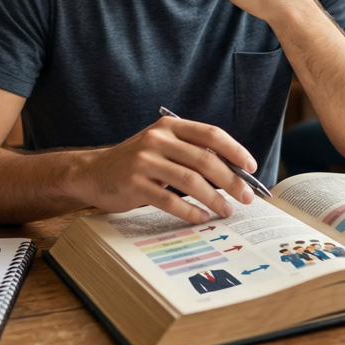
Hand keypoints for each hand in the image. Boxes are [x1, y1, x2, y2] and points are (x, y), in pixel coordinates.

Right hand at [68, 116, 256, 223]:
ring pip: (190, 181)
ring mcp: (144, 161)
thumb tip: (234, 172)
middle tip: (245, 197)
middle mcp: (157, 139)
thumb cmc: (136, 162)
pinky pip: (169, 200)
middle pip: (205, 159)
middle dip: (231, 180)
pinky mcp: (134, 184)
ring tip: (225, 210)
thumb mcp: (162, 146)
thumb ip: (191, 152)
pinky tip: (200, 217)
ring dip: (213, 198)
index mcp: (169, 126)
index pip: (211, 134)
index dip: (235, 150)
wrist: (93, 172)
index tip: (252, 167)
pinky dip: (189, 211)